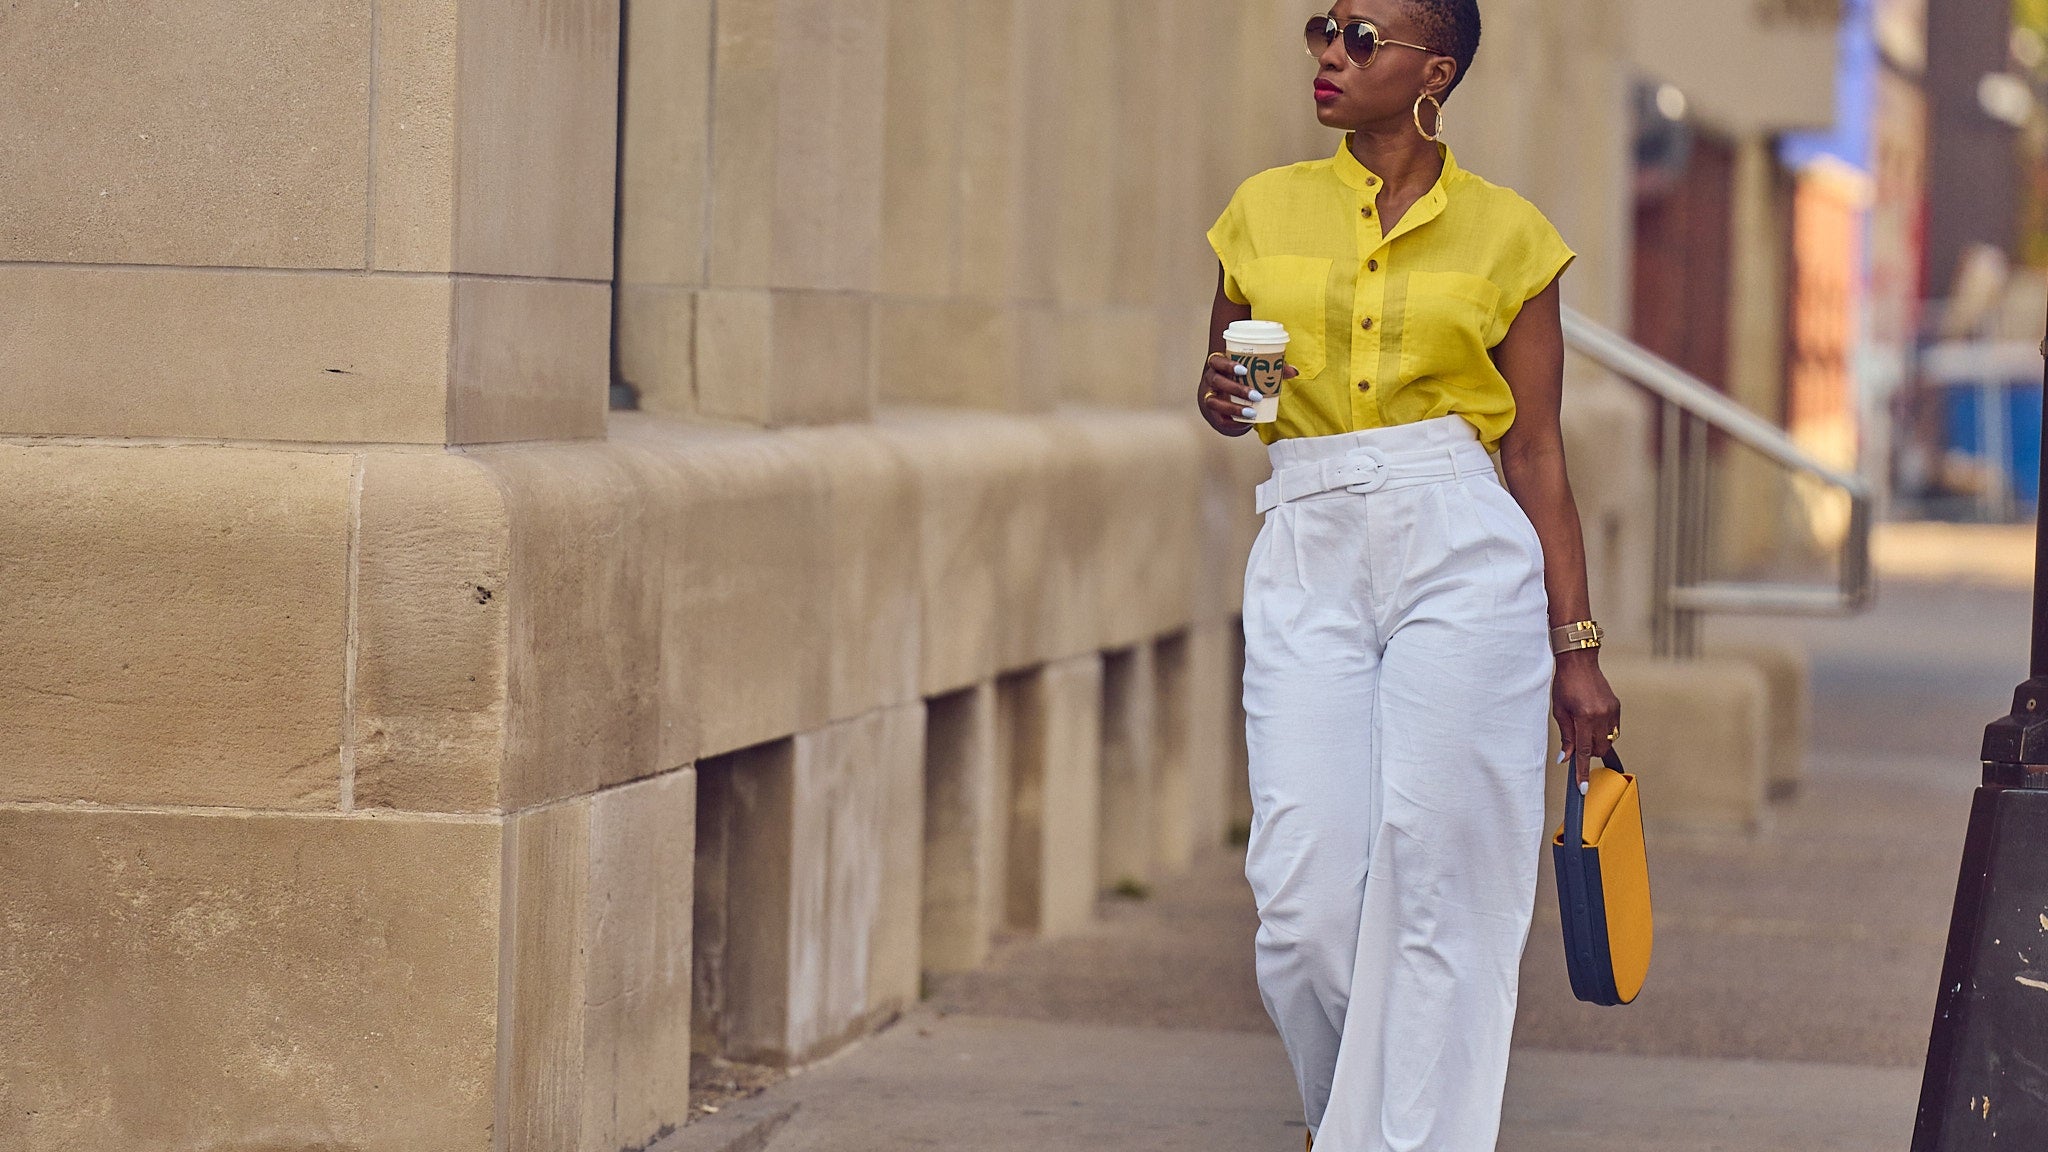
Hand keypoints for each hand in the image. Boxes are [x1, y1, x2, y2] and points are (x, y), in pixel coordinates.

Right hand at [1198, 353, 1297, 435]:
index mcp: (1218, 365)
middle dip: (1237, 389)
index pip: (1216, 361)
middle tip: (1256, 395)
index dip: (1227, 365)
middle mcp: (1210, 379)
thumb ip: (1271, 370)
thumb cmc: (1239, 379)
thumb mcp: (1252, 372)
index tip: (1244, 370)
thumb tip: (1294, 372)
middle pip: (1217, 381)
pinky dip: (1232, 422)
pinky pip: (1218, 419)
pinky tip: (1245, 423)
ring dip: (1234, 407)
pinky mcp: (1211, 413)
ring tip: (1252, 412)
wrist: (1221, 394)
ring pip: (1214, 402)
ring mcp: (1208, 396)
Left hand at [1553, 649, 1620, 789]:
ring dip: (1597, 742)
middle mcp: (1601, 715)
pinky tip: (1593, 720)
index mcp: (1583, 716)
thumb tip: (1566, 759)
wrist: (1579, 663)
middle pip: (1599, 749)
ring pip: (1608, 741)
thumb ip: (1566, 737)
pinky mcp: (1616, 707)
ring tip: (1584, 726)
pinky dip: (1603, 731)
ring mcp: (1611, 711)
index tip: (1583, 788)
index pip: (1583, 751)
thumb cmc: (1565, 685)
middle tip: (1578, 739)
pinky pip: (1613, 729)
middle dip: (1589, 752)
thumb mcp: (1559, 711)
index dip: (1582, 771)